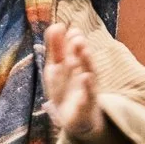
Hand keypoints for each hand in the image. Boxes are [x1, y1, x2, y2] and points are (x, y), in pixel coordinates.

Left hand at [44, 24, 106, 140]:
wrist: (74, 119)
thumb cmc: (65, 89)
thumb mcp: (56, 68)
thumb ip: (56, 48)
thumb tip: (56, 25)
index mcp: (75, 63)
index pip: (74, 48)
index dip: (72, 38)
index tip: (68, 28)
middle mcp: (84, 72)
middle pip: (82, 58)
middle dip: (79, 48)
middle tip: (76, 36)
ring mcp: (87, 87)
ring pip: (89, 73)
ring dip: (87, 62)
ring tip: (84, 50)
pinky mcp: (87, 103)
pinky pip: (89, 94)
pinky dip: (88, 86)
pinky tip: (85, 77)